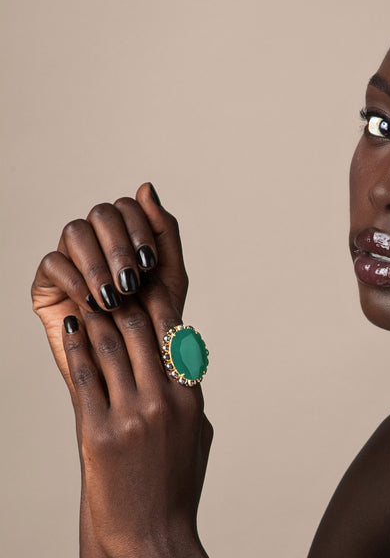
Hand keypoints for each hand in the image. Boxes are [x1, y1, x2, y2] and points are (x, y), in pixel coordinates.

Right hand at [32, 183, 187, 396]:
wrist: (141, 371)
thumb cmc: (159, 326)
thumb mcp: (171, 279)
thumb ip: (164, 233)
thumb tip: (146, 186)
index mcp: (129, 236)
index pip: (128, 207)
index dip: (140, 229)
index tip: (152, 262)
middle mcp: (99, 242)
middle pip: (101, 215)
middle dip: (120, 246)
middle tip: (134, 281)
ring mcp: (72, 260)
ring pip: (75, 233)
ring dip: (99, 264)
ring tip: (116, 297)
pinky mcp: (49, 285)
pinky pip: (53, 264)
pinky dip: (76, 281)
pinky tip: (95, 304)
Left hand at [60, 295, 213, 557]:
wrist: (156, 535)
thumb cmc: (178, 487)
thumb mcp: (198, 438)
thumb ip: (190, 399)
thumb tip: (182, 366)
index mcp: (191, 400)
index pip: (175, 335)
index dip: (157, 299)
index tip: (145, 277)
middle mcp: (165, 402)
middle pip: (142, 330)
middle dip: (124, 296)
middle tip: (110, 271)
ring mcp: (133, 416)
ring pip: (112, 345)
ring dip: (97, 313)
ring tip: (86, 292)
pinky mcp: (99, 432)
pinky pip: (86, 376)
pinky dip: (76, 346)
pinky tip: (70, 327)